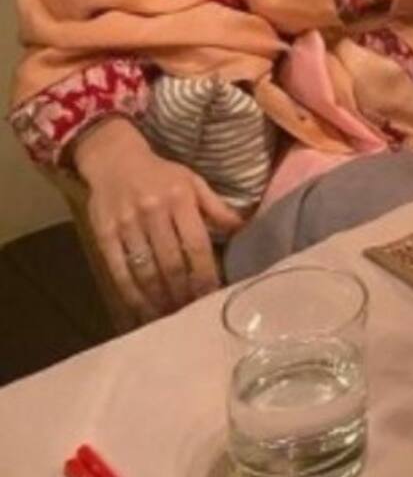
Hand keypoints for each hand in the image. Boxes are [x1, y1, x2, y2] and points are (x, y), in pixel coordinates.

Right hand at [73, 118, 243, 320]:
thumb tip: (243, 229)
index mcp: (180, 198)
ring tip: (170, 317)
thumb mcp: (193, 182)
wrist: (114, 159)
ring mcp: (127, 225)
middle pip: (171, 262)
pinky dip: (131, 295)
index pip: (196, 244)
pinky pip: (119, 271)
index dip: (205, 274)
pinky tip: (141, 311)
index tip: (212, 296)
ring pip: (145, 271)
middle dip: (183, 293)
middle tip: (191, 314)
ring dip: (159, 299)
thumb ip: (216, 208)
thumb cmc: (160, 174)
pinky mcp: (104, 235)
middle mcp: (154, 212)